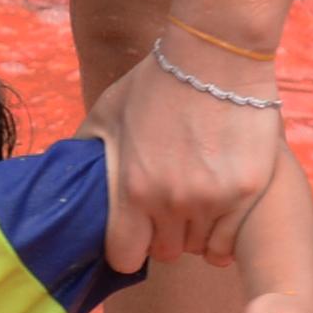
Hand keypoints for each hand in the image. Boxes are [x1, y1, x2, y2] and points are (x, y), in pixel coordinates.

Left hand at [82, 47, 280, 268]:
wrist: (216, 55)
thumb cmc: (157, 81)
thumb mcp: (108, 112)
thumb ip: (86, 150)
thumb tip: (63, 173)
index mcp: (133, 187)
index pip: (124, 256)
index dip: (127, 247)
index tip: (134, 233)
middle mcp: (172, 200)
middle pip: (165, 253)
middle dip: (162, 235)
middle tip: (168, 208)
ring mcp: (214, 199)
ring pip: (199, 247)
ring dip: (195, 231)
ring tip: (195, 199)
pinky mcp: (248, 191)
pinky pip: (231, 241)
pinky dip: (224, 233)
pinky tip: (220, 210)